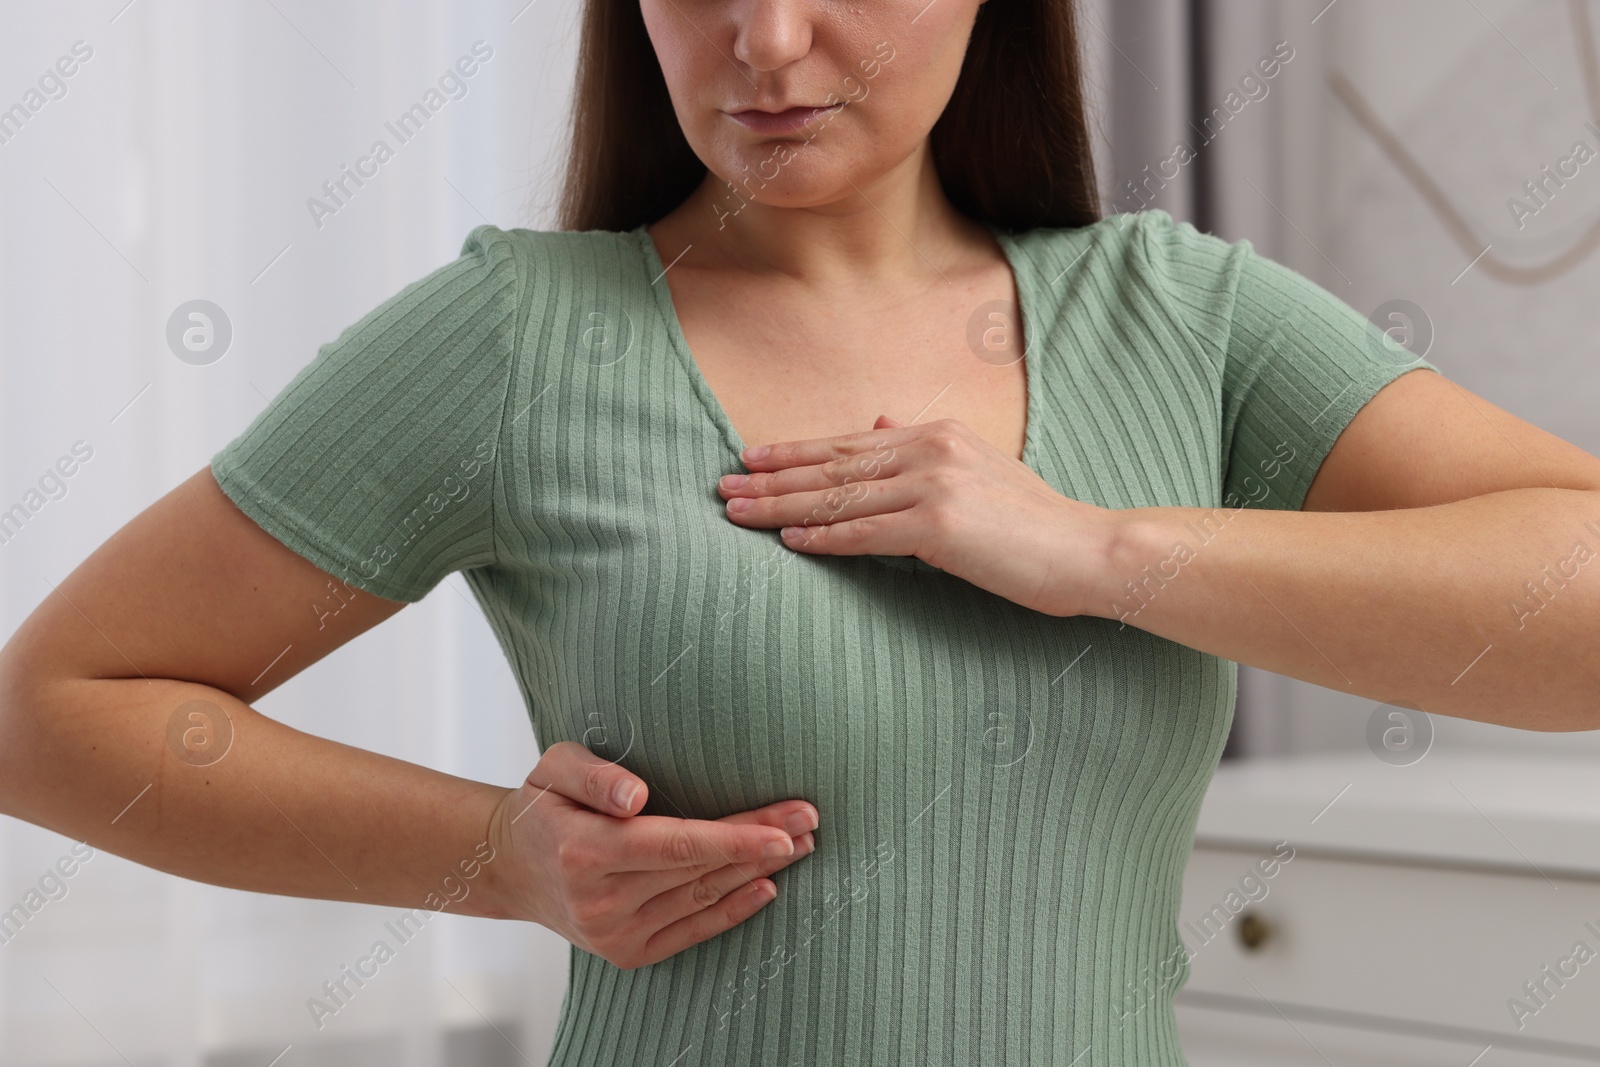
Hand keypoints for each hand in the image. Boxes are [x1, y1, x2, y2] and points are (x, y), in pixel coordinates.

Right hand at [484, 741, 817, 969]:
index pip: (674, 845)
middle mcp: (599, 901)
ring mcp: (614, 933)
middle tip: (810, 819)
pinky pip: (692, 931)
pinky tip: (768, 886)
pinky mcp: (627, 952)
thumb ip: (594, 775)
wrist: (512, 868)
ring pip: (702, 898)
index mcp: (583, 851)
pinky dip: (733, 911)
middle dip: (761, 845)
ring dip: (757, 872)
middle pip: (698, 870)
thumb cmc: (542, 806)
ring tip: (800, 844)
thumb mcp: (554, 768)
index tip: (784, 828)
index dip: (734, 838)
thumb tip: (637, 796)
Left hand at [717, 415, 1120, 616]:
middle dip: (773, 478)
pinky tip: (789, 542)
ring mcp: (933, 485)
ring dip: (781, 507)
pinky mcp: (938, 525)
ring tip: (737, 513)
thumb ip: (925, 448)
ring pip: (839, 498)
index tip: (751, 459)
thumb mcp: (980, 468)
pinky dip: (823, 537)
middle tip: (723, 486)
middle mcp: (929, 450)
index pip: (850, 443)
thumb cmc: (1035, 522)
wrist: (1087, 549)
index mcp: (936, 434)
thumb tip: (881, 421)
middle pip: (833, 466)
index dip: (795, 452)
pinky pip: (865, 533)